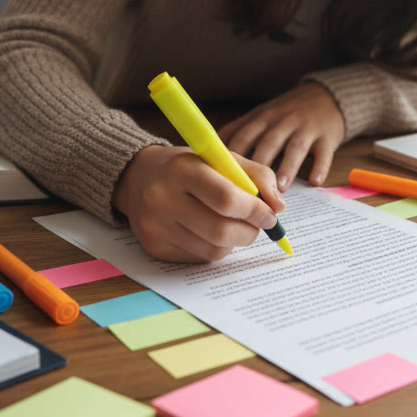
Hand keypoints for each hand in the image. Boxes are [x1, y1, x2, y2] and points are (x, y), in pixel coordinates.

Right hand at [113, 145, 285, 262]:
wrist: (138, 177)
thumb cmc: (188, 166)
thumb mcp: (221, 158)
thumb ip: (255, 176)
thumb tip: (278, 206)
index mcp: (182, 170)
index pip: (226, 198)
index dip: (255, 210)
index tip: (270, 214)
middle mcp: (163, 199)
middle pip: (221, 231)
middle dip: (250, 232)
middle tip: (259, 226)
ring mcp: (155, 226)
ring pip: (213, 250)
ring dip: (234, 242)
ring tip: (234, 226)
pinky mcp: (154, 247)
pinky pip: (198, 258)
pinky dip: (214, 249)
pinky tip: (210, 232)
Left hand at [218, 82, 344, 190]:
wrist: (326, 97)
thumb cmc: (286, 113)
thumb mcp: (259, 115)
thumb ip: (236, 132)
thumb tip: (206, 153)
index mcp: (261, 119)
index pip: (242, 138)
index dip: (232, 158)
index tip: (223, 180)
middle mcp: (281, 122)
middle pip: (267, 144)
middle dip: (258, 166)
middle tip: (250, 193)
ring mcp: (305, 128)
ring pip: (294, 148)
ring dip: (287, 167)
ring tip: (279, 188)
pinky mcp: (326, 137)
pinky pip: (323, 153)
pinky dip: (319, 167)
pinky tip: (314, 181)